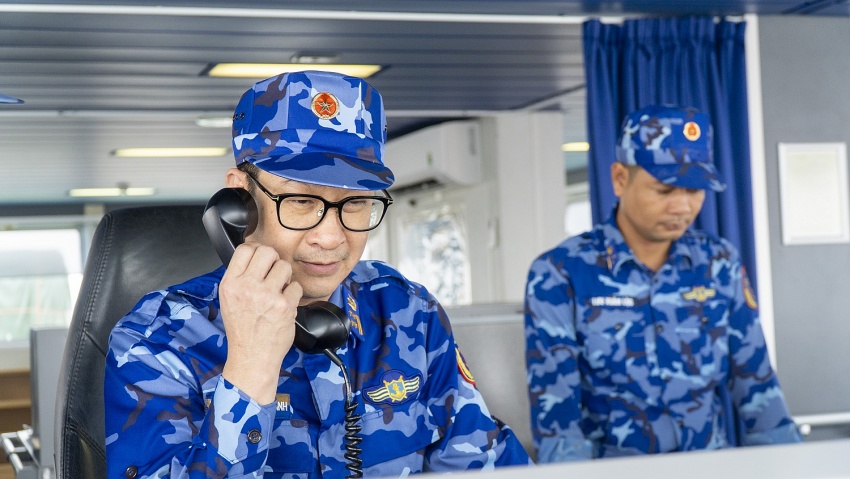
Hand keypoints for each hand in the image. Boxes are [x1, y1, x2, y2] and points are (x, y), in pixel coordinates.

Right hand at [219, 242, 302, 404]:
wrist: (252, 356)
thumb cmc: (243, 329)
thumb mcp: (228, 300)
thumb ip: (239, 277)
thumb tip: (254, 256)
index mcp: (231, 284)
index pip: (245, 249)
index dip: (256, 251)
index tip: (261, 259)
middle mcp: (247, 287)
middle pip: (267, 252)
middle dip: (274, 260)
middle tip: (273, 273)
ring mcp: (267, 296)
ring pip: (284, 266)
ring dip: (285, 277)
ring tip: (279, 290)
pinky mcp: (284, 305)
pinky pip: (296, 286)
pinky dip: (294, 294)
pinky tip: (285, 304)